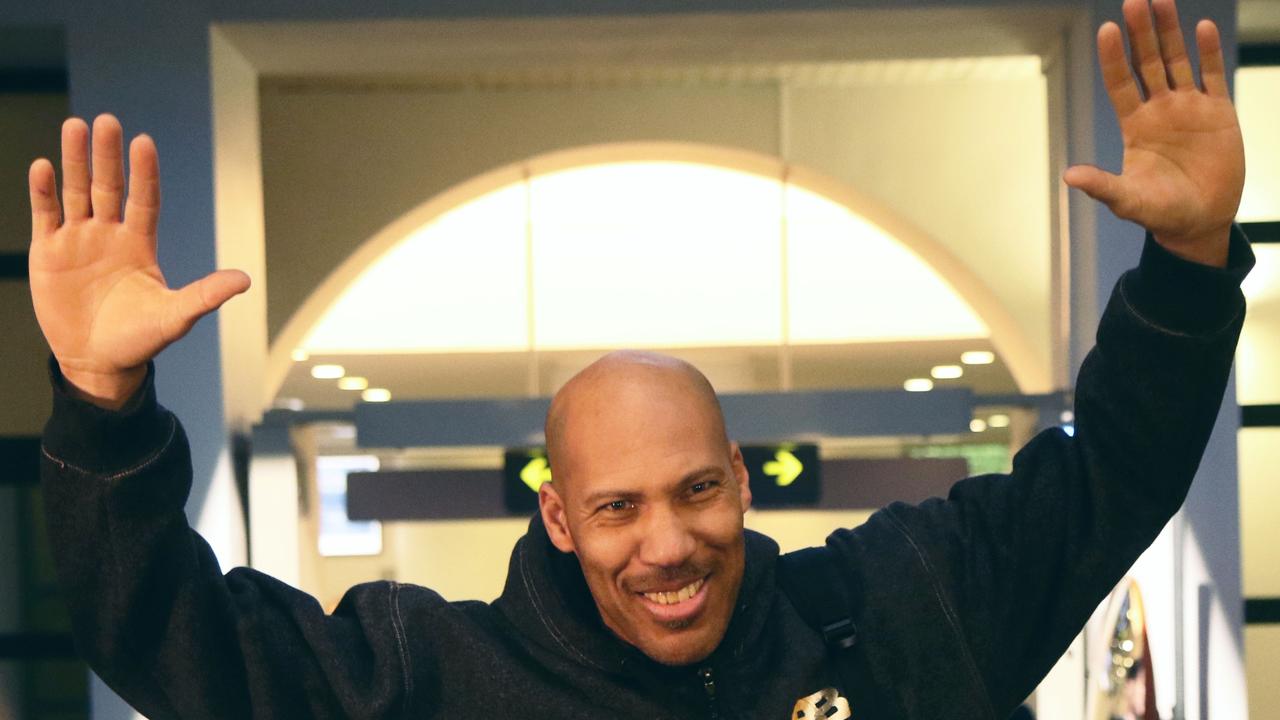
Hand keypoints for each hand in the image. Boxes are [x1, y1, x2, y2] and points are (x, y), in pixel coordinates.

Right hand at [28, 115, 249, 408]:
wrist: (98, 361)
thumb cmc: (140, 338)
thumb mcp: (175, 316)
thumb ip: (204, 295)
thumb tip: (244, 280)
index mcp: (140, 243)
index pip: (144, 199)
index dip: (144, 172)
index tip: (144, 143)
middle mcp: (109, 234)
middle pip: (108, 186)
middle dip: (107, 155)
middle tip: (107, 121)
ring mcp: (78, 240)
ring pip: (76, 191)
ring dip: (74, 160)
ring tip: (74, 125)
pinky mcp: (48, 252)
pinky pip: (46, 214)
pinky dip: (44, 191)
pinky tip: (44, 166)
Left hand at [1064, 0, 1243, 267]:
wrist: (1199, 222)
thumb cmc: (1160, 213)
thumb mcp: (1128, 201)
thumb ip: (1102, 187)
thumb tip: (1069, 177)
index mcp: (1135, 125)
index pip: (1121, 82)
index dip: (1114, 57)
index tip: (1106, 30)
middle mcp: (1159, 110)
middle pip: (1148, 63)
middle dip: (1141, 33)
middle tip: (1133, 1)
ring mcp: (1189, 108)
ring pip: (1178, 61)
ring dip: (1170, 32)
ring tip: (1161, 1)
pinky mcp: (1219, 113)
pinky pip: (1213, 76)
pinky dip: (1209, 53)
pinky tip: (1203, 28)